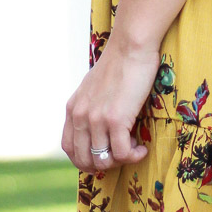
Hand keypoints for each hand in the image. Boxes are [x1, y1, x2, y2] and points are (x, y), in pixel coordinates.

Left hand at [61, 34, 158, 172]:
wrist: (130, 47)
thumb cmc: (119, 64)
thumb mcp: (94, 88)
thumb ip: (90, 107)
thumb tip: (98, 128)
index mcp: (73, 108)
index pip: (69, 148)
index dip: (86, 160)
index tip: (104, 157)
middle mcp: (80, 116)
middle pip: (84, 160)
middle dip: (104, 165)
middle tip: (122, 155)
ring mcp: (96, 119)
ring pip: (103, 161)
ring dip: (121, 161)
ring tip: (134, 149)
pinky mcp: (116, 119)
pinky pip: (122, 153)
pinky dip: (134, 156)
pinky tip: (142, 148)